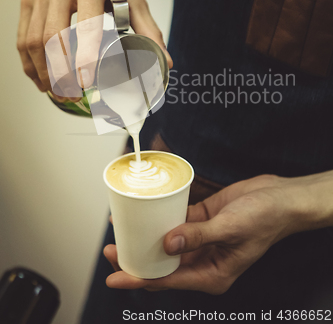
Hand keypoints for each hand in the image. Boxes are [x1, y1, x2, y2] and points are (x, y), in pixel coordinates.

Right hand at [17, 0, 172, 99]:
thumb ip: (148, 29)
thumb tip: (165, 62)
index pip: (86, 26)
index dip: (85, 57)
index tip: (88, 82)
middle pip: (53, 38)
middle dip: (61, 73)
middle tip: (73, 95)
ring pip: (33, 41)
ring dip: (44, 72)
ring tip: (59, 92)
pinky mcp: (28, 0)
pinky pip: (23, 37)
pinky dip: (30, 63)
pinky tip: (42, 79)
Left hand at [104, 174, 309, 293]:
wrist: (281, 198)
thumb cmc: (265, 218)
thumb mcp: (231, 229)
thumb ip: (198, 237)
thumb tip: (167, 243)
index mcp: (212, 274)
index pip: (168, 281)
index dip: (139, 280)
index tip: (115, 278)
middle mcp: (203, 261)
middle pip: (162, 265)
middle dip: (136, 259)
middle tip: (111, 249)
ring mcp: (201, 240)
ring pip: (166, 244)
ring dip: (145, 237)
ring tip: (121, 229)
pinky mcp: (202, 221)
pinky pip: (176, 221)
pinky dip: (160, 217)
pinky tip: (145, 211)